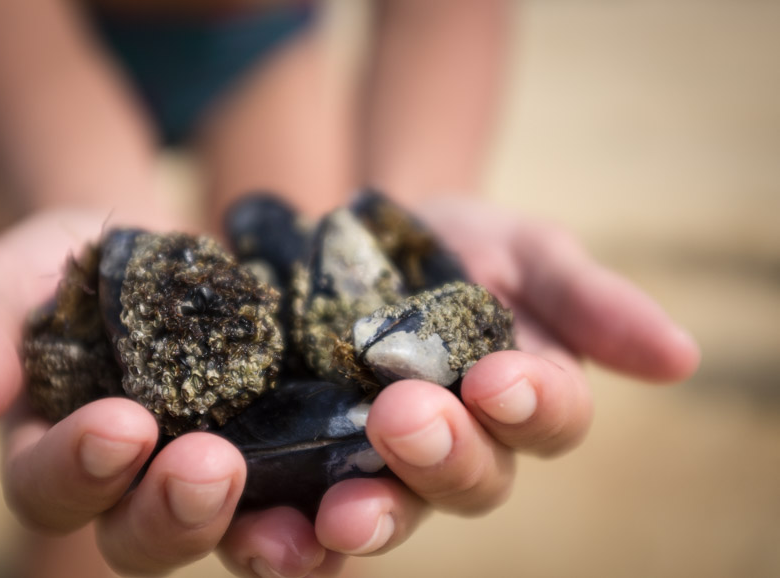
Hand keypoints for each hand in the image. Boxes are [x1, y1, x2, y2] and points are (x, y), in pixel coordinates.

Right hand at [0, 208, 348, 576]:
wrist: (157, 244)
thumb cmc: (70, 264)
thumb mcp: (11, 273)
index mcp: (62, 455)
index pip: (53, 489)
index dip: (78, 470)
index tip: (121, 424)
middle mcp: (139, 485)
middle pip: (148, 537)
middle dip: (176, 512)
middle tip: (209, 466)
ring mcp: (219, 474)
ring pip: (240, 538)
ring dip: (272, 539)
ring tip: (308, 522)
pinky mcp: (285, 449)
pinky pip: (312, 493)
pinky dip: (342, 500)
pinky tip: (370, 485)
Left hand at [311, 197, 699, 554]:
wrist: (356, 242)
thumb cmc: (456, 249)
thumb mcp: (522, 252)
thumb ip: (588, 300)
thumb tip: (680, 356)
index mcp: (521, 400)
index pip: (548, 420)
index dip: (532, 406)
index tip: (499, 378)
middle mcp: (461, 447)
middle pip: (470, 480)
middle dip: (444, 456)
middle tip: (405, 418)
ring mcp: (382, 463)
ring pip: (392, 512)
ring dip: (371, 518)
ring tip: (338, 512)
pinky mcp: (310, 465)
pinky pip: (305, 517)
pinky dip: (291, 533)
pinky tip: (268, 527)